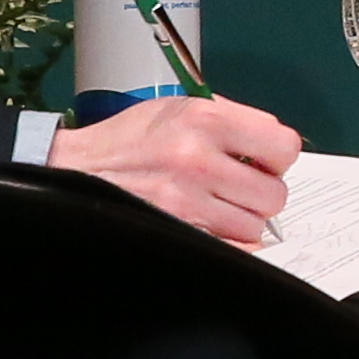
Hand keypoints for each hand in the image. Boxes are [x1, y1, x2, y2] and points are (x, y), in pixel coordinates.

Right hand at [50, 91, 299, 243]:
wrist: (74, 168)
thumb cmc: (126, 140)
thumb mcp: (177, 108)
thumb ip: (230, 120)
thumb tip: (272, 144)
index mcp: (205, 121)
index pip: (284, 146)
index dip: (278, 157)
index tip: (265, 161)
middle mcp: (199, 160)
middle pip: (274, 194)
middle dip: (261, 194)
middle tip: (240, 188)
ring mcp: (186, 202)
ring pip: (255, 227)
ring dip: (241, 220)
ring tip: (216, 205)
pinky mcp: (177, 232)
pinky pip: (232, 249)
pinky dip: (228, 242)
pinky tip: (210, 225)